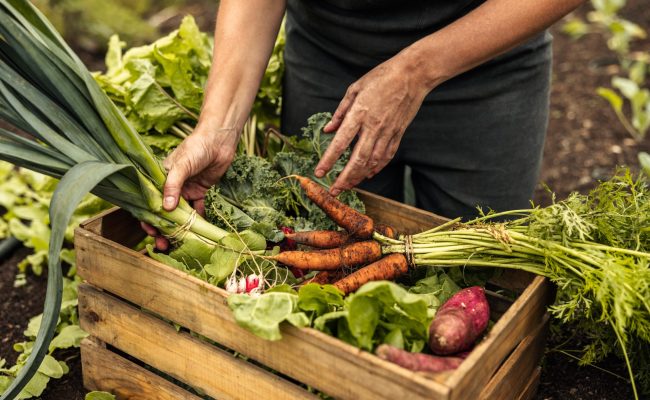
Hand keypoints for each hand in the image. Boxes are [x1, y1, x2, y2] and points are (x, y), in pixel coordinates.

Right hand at [142, 123, 239, 249]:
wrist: (219, 140)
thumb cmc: (196, 147)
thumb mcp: (181, 165)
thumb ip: (173, 185)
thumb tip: (165, 209)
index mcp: (159, 179)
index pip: (150, 202)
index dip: (149, 219)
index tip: (152, 232)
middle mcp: (171, 187)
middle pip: (164, 213)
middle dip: (164, 229)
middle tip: (165, 245)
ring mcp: (186, 190)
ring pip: (180, 214)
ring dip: (180, 228)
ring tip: (180, 244)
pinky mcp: (200, 192)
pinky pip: (197, 210)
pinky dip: (198, 220)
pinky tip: (199, 232)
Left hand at [314, 53, 430, 195]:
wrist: (413, 74)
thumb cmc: (382, 77)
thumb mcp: (355, 89)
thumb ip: (340, 111)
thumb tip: (328, 130)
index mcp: (359, 113)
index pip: (340, 143)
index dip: (328, 160)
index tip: (319, 173)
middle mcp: (373, 126)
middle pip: (357, 160)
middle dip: (344, 178)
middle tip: (334, 190)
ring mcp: (388, 132)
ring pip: (372, 162)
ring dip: (359, 177)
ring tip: (348, 186)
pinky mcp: (398, 133)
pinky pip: (386, 156)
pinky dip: (377, 168)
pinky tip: (368, 174)